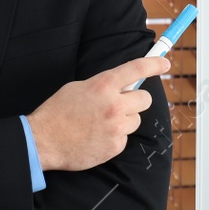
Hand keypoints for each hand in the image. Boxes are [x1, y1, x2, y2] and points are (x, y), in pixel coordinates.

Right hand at [27, 54, 169, 171]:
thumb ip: (102, 86)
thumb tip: (121, 86)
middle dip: (136, 101)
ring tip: (102, 124)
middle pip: (145, 99)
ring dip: (124, 121)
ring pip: (136, 120)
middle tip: (122, 104)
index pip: (137, 69)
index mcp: (103, 85)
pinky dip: (114, 138)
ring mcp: (116, 126)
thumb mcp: (78, 88)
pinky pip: (124, 138)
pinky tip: (97, 137)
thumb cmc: (57, 112)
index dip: (155, 64)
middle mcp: (114, 104)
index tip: (165, 63)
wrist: (43, 141)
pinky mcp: (115, 146)